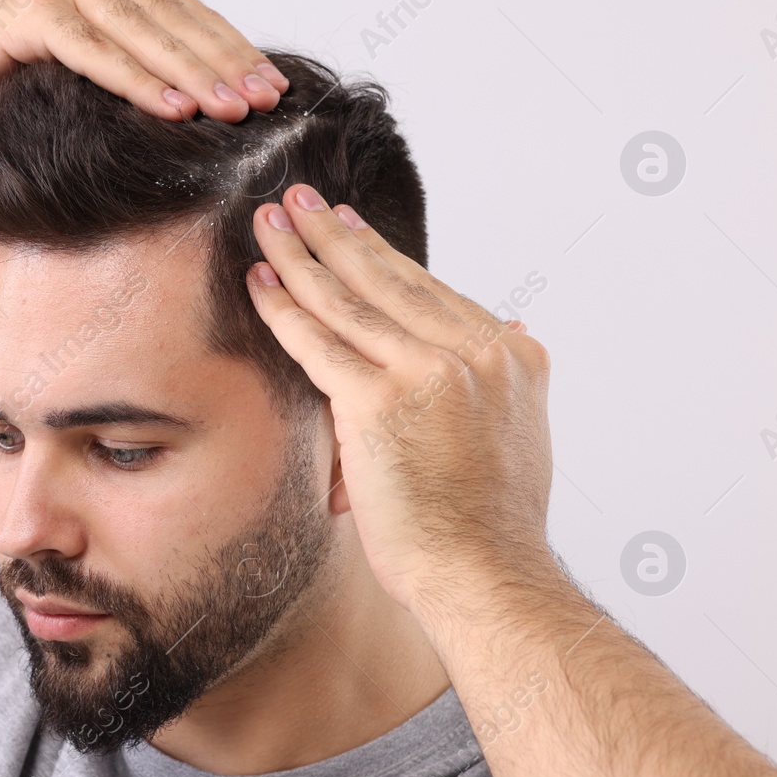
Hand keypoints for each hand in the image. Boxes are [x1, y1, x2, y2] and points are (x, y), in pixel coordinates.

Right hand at [0, 0, 288, 126]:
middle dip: (223, 62)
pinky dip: (135, 82)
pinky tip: (172, 110)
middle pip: (172, 19)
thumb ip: (136, 70)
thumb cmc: (6, 88)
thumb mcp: (86, 79)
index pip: (186, 13)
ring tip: (229, 108)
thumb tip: (211, 105)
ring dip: (190, 73)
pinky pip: (93, 51)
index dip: (232, 49)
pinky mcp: (27, 14)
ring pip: (140, 32)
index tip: (273, 86)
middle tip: (263, 100)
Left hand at [244, 184, 556, 616]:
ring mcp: (429, 373)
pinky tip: (259, 281)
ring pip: (349, 300)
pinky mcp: (381, 403)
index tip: (348, 228)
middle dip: (335, 236)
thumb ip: (495, 383)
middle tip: (299, 199)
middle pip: (388, 280)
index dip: (380, 256)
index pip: (430, 292)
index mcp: (512, 357)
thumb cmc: (491, 526)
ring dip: (301, 255)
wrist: (488, 576)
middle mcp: (476, 354)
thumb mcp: (517, 435)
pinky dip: (284, 309)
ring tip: (270, 221)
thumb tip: (499, 342)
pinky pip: (319, 342)